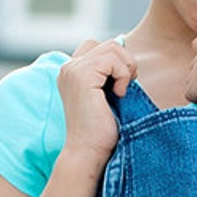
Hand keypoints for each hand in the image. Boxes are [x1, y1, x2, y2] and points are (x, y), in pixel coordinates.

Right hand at [57, 38, 136, 167]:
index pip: (98, 47)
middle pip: (108, 44)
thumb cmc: (100, 132)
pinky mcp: (81, 75)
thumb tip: (128, 58)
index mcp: (71, 73)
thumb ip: (109, 75)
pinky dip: (123, 75)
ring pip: (112, 48)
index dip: (116, 61)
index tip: (120, 85)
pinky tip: (118, 94)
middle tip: (126, 87)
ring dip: (126, 68)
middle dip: (125, 63)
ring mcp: (72, 70)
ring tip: (121, 91)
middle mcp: (68, 68)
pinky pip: (113, 60)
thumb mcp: (105, 96)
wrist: (88, 152)